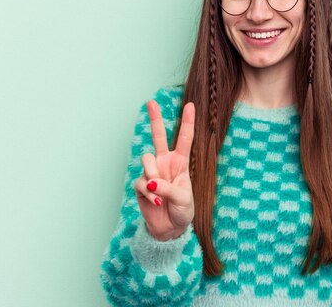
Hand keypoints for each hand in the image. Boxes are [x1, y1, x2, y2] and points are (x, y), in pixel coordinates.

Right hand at [134, 100, 195, 240]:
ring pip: (146, 159)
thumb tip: (150, 182)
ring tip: (158, 190)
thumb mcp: (183, 198)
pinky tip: (156, 203)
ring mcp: (152, 172)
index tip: (190, 105)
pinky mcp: (141, 185)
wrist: (170, 228)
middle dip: (155, 119)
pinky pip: (141, 182)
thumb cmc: (182, 210)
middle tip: (151, 102)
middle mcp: (165, 163)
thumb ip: (168, 188)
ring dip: (152, 174)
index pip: (185, 139)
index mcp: (180, 162)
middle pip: (159, 136)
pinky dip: (149, 194)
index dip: (187, 122)